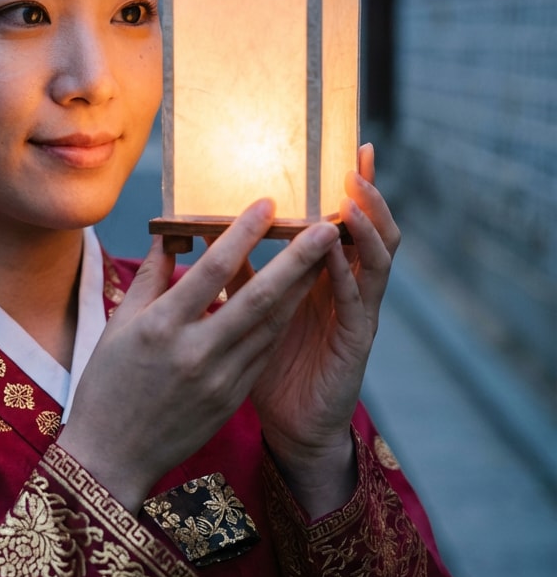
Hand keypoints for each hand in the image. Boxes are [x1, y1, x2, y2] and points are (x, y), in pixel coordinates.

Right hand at [58, 200, 340, 512]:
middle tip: (327, 228)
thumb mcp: (119, 325)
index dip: (242, 235)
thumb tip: (174, 236)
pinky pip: (263, 352)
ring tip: (324, 257)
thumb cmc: (107, 384)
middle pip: (258, 297)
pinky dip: (282, 322)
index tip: (267, 204)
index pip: (211, 270)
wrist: (112, 456)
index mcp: (160, 327)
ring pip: (270, 326)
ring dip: (302, 289)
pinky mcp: (231, 398)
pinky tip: (298, 299)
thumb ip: (152, 278)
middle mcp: (195, 351)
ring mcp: (218, 379)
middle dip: (297, 260)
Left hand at [249, 144, 400, 516]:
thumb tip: (200, 233)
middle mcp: (346, 288)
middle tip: (358, 154)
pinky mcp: (357, 342)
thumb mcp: (248, 312)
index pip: (338, 221)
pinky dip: (351, 271)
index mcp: (324, 277)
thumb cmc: (271, 368)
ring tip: (354, 192)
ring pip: (376, 258)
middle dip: (366, 191)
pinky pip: (360, 300)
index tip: (342, 147)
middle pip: (367, 229)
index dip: (344, 185)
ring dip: (367, 223)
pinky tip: (337, 247)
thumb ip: (236, 274)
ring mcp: (357, 313)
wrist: (293, 429)